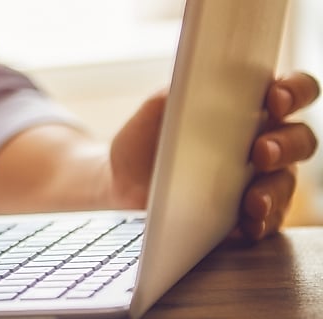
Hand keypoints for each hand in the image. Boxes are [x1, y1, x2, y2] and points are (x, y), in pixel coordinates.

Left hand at [109, 72, 318, 239]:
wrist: (120, 190)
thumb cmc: (144, 144)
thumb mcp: (151, 116)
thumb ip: (170, 97)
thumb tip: (186, 88)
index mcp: (249, 108)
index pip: (290, 92)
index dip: (293, 91)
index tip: (275, 98)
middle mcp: (265, 142)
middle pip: (300, 139)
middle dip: (286, 144)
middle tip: (260, 151)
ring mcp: (262, 181)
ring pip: (286, 183)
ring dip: (273, 190)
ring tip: (252, 199)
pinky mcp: (250, 216)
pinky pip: (268, 221)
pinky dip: (260, 223)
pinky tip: (246, 225)